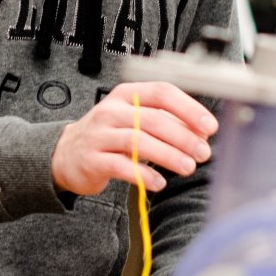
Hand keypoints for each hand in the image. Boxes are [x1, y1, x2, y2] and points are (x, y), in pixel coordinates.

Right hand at [51, 82, 216, 196]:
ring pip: (139, 141)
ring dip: (169, 155)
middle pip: (153, 119)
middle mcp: (111, 111)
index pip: (162, 93)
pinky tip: (159, 183)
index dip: (189, 109)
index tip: (210, 127)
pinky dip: (144, 174)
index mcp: (126, 94)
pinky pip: (122, 166)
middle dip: (184, 137)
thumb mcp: (133, 119)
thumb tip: (201, 132)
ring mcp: (99, 135)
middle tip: (203, 153)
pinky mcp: (92, 160)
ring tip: (188, 167)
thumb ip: (164, 121)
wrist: (66, 154)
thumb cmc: (108, 135)